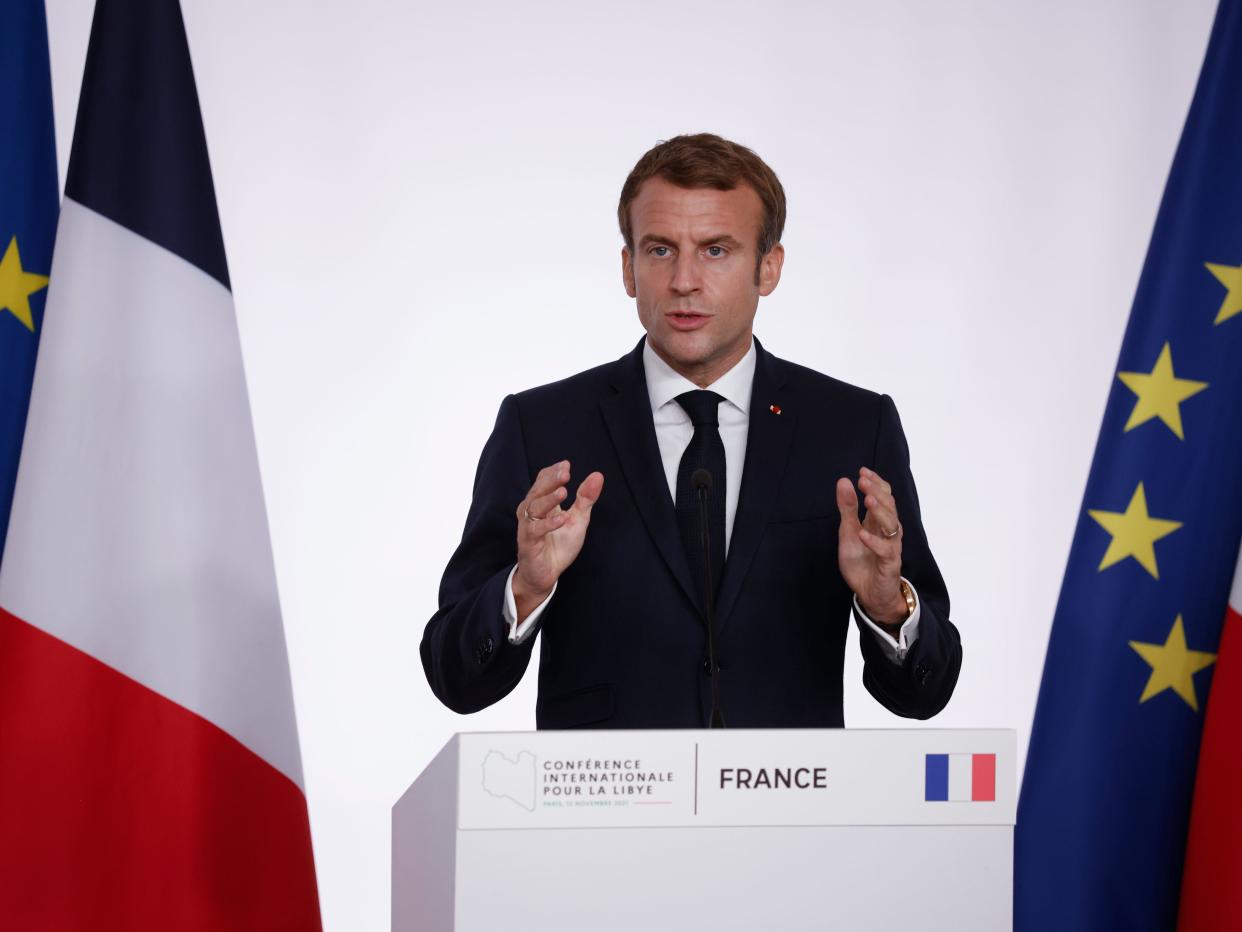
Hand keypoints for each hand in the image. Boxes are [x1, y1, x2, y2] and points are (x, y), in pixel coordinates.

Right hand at [513, 460, 603, 621]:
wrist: (546, 574)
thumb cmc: (559, 545)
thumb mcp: (578, 519)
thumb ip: (585, 498)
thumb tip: (598, 476)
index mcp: (543, 503)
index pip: (543, 481)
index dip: (553, 472)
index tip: (566, 465)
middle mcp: (532, 511)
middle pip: (537, 490)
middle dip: (550, 480)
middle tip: (565, 472)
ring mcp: (528, 526)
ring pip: (534, 508)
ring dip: (549, 499)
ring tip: (564, 492)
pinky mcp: (528, 542)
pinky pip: (536, 530)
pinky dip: (548, 524)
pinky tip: (562, 518)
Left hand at [835, 467, 905, 626]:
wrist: (869, 592)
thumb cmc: (861, 560)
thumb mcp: (848, 531)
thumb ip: (847, 508)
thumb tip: (844, 481)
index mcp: (878, 521)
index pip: (884, 496)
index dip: (876, 483)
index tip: (862, 471)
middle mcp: (888, 531)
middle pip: (889, 507)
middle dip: (877, 492)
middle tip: (864, 480)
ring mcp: (891, 547)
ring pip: (892, 526)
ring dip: (880, 512)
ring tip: (868, 501)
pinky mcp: (890, 564)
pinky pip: (885, 551)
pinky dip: (874, 542)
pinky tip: (863, 534)